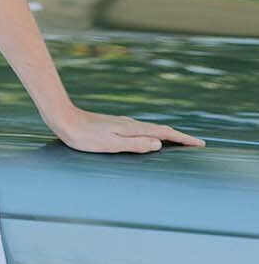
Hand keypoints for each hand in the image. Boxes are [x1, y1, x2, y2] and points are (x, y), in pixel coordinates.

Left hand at [47, 105, 204, 153]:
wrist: (63, 119)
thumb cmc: (84, 136)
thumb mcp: (110, 144)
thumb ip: (135, 144)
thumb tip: (160, 143)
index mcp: (132, 129)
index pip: (164, 133)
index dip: (183, 139)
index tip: (200, 144)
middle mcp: (130, 124)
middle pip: (161, 129)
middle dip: (179, 137)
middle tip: (196, 144)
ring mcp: (122, 123)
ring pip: (150, 129)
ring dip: (166, 135)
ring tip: (177, 142)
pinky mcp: (114, 125)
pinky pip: (140, 130)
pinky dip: (152, 134)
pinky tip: (147, 138)